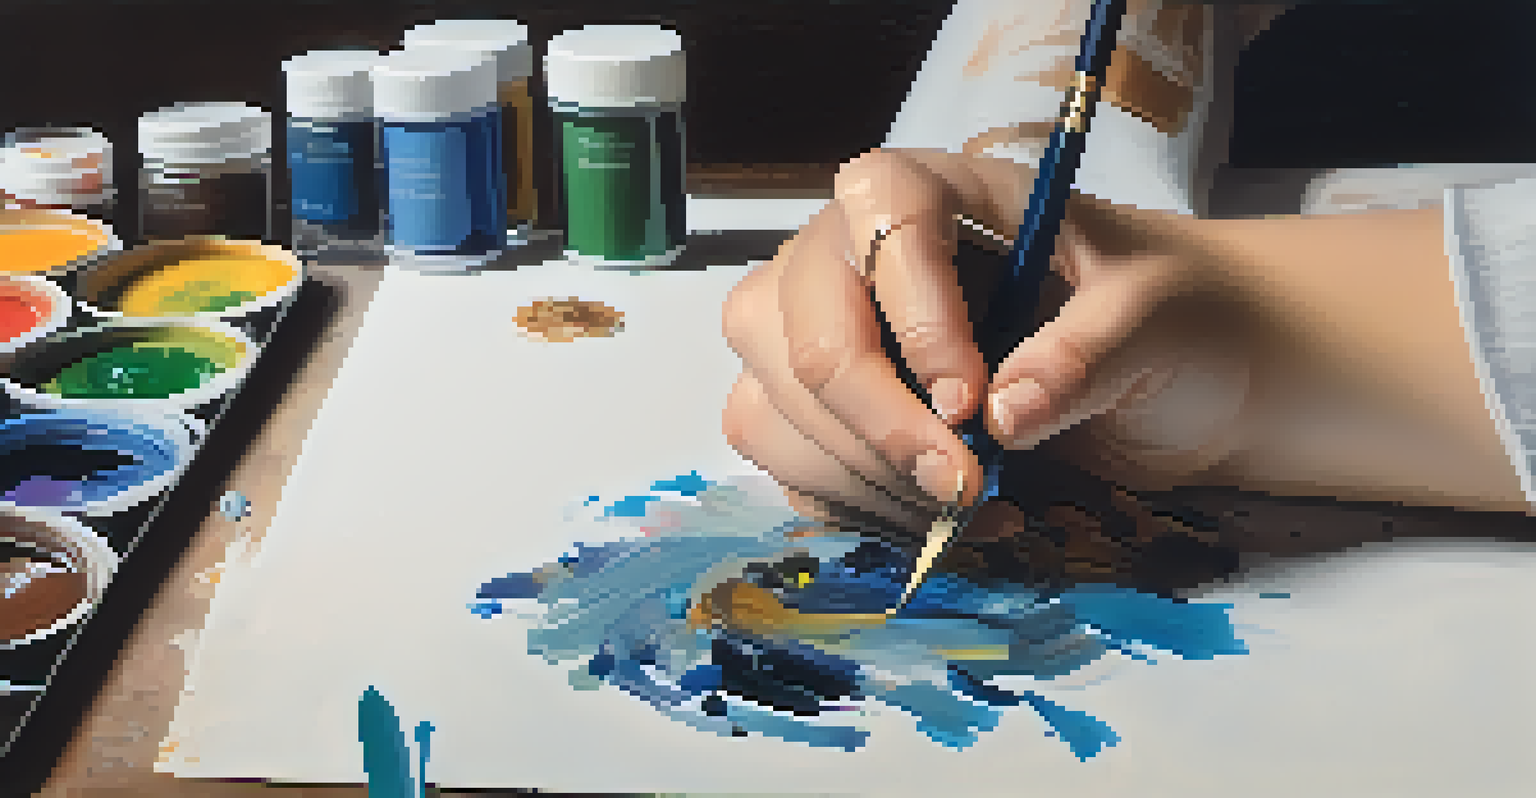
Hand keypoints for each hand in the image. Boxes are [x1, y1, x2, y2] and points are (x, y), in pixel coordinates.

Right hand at [721, 148, 1256, 541]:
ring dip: (859, 478)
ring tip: (964, 510)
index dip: (912, 314)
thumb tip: (1002, 415)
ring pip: (771, 405)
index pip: (881, 215)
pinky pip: (791, 466)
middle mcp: (863, 257)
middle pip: (798, 326)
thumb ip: (1086, 354)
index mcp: (945, 194)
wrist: (1178, 378)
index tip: (971, 402)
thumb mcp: (1156, 320)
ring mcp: (831, 336)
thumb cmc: (1168, 317)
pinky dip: (855, 509)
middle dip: (873, 425)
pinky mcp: (827, 414)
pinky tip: (941, 524)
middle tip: (960, 486)